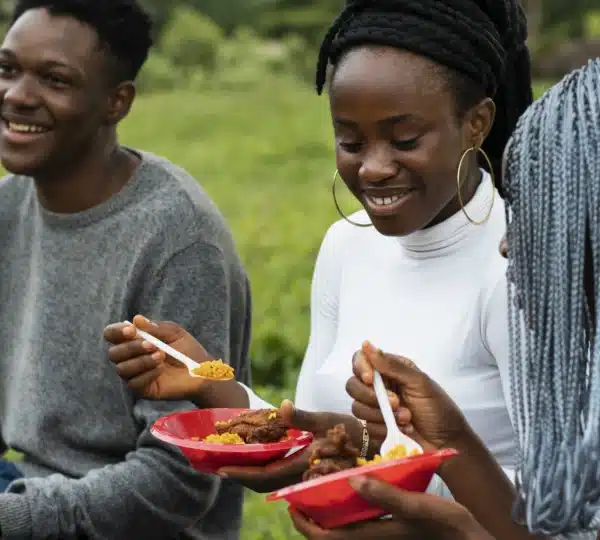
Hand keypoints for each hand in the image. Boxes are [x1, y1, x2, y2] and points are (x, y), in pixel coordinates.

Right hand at [104, 315, 209, 400]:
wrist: (202, 370)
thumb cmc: (187, 349)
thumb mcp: (174, 333)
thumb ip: (155, 328)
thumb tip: (136, 319)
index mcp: (134, 340)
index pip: (112, 335)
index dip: (116, 332)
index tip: (131, 330)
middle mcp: (130, 358)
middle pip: (113, 353)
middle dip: (131, 347)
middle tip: (152, 345)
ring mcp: (135, 374)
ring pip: (121, 369)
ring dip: (141, 361)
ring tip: (161, 356)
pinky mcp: (142, 389)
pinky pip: (133, 383)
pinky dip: (148, 373)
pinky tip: (161, 370)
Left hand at [217, 400, 395, 492]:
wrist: (372, 444)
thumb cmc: (350, 430)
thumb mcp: (327, 418)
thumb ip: (303, 416)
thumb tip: (284, 405)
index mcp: (303, 463)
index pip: (265, 475)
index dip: (241, 472)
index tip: (221, 468)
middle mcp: (301, 476)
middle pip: (263, 484)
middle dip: (241, 476)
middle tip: (220, 466)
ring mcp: (304, 477)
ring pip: (271, 483)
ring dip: (251, 475)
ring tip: (234, 463)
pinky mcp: (308, 473)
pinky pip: (280, 477)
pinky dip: (264, 471)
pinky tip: (258, 460)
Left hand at [290, 477, 494, 539]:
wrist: (470, 539)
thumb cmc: (445, 524)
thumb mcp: (416, 505)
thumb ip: (384, 494)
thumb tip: (350, 480)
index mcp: (374, 534)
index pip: (327, 536)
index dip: (305, 524)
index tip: (290, 504)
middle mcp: (373, 537)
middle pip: (331, 532)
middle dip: (312, 516)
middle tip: (300, 492)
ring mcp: (382, 534)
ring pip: (344, 526)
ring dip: (328, 512)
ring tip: (319, 487)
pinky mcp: (392, 528)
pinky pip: (359, 521)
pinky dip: (347, 509)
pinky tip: (351, 489)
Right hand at [346, 341, 468, 450]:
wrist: (448, 442)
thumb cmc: (438, 408)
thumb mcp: (419, 383)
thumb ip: (392, 365)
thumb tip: (366, 344)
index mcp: (390, 369)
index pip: (360, 360)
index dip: (361, 368)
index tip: (370, 380)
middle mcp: (380, 386)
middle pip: (353, 385)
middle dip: (371, 396)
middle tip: (396, 402)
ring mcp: (376, 408)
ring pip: (357, 407)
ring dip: (382, 415)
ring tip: (407, 418)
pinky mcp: (376, 428)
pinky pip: (367, 427)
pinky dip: (385, 429)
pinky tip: (404, 429)